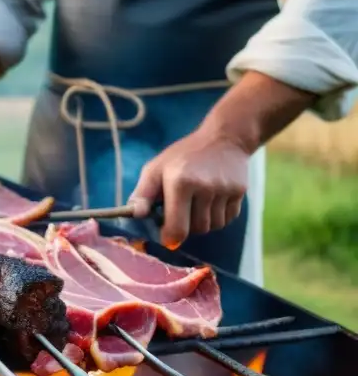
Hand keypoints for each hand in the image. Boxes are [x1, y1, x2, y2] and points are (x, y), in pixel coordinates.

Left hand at [128, 128, 248, 248]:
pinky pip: (227, 219)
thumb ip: (142, 194)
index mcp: (180, 183)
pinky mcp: (240, 192)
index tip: (166, 234)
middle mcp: (205, 187)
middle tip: (181, 209)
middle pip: (196, 230)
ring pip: (213, 226)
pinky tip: (213, 199)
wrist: (224, 138)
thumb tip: (135, 215)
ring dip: (203, 221)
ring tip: (197, 202)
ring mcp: (225, 190)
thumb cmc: (183, 156)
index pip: (177, 229)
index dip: (170, 237)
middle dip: (186, 226)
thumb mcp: (156, 169)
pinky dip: (218, 216)